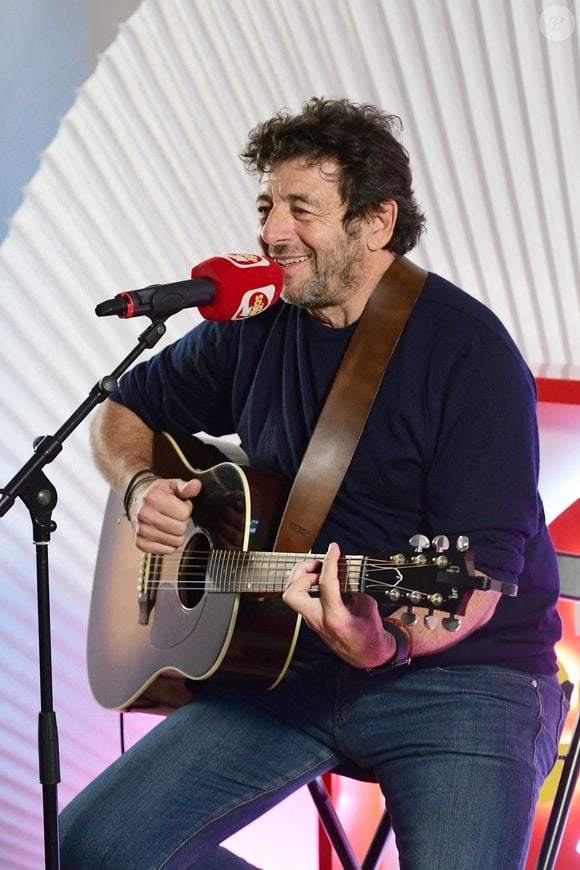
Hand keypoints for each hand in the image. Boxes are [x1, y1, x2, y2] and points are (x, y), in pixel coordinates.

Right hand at [130, 477, 201, 553]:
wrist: (136, 499)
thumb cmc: (157, 493)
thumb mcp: (172, 485)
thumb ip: (186, 487)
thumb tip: (196, 485)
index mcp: (153, 499)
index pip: (184, 514)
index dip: (186, 509)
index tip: (179, 505)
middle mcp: (145, 515)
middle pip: (180, 529)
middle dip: (182, 522)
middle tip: (174, 515)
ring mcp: (141, 531)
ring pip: (176, 542)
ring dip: (176, 534)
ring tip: (169, 522)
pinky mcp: (140, 543)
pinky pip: (167, 551)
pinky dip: (169, 544)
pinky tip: (164, 532)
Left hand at [282, 542, 394, 668]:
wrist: (367, 657)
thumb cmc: (370, 636)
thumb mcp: (370, 609)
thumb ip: (357, 589)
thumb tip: (347, 572)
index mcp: (336, 618)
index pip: (326, 583)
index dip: (329, 561)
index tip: (333, 549)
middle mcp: (318, 620)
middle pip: (292, 593)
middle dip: (301, 572)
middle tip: (318, 564)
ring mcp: (312, 621)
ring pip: (291, 596)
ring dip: (301, 578)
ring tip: (320, 572)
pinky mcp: (311, 620)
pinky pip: (301, 598)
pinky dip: (307, 585)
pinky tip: (321, 582)